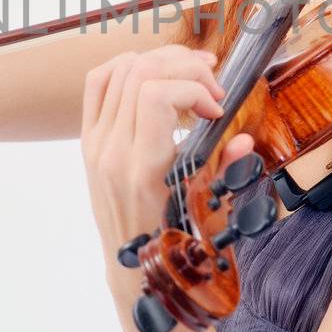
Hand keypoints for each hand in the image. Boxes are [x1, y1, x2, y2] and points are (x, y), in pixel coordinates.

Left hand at [80, 44, 255, 269]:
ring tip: (193, 73)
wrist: (133, 269)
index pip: (157, 96)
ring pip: (120, 70)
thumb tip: (243, 140)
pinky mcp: (88, 141)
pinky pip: (98, 83)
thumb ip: (227, 171)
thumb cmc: (176, 243)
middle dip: (185, 68)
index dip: (194, 89)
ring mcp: (96, 144)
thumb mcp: (209, 210)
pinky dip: (127, 66)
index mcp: (143, 169)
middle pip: (141, 73)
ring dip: (162, 62)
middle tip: (213, 87)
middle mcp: (113, 152)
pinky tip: (156, 72)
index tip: (218, 110)